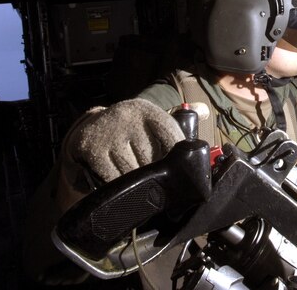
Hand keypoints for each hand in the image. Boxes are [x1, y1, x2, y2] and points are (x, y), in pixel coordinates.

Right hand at [64, 98, 184, 181]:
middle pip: (152, 159)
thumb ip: (175, 126)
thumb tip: (205, 118)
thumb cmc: (131, 128)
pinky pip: (113, 177)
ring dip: (139, 182)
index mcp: (147, 111)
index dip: (179, 154)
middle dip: (157, 173)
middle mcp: (128, 118)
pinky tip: (122, 182)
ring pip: (133, 171)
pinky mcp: (91, 149)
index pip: (170, 134)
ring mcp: (109, 133)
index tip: (183, 169)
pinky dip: (119, 183)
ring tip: (141, 182)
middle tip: (159, 179)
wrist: (90, 126)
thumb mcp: (150, 121)